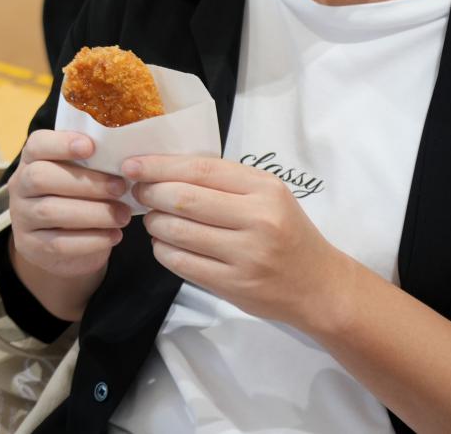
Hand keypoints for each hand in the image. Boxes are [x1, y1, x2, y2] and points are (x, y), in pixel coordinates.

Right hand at [8, 129, 130, 279]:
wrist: (59, 244)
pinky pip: (59, 243)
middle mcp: (19, 186)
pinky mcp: (30, 246)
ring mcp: (21, 217)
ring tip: (123, 215)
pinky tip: (114, 235)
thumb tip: (125, 157)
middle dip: (85, 182)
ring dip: (93, 213)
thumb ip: (91, 163)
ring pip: (50, 211)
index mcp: (31, 160)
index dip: (60, 144)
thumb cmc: (76, 198)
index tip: (90, 146)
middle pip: (41, 177)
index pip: (36, 145)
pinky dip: (91, 239)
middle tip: (120, 187)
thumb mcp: (78, 176)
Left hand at [127, 155, 353, 330]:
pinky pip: (182, 263)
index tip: (131, 165)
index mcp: (264, 189)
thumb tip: (162, 168)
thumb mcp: (267, 195)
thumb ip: (223, 181)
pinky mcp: (234, 285)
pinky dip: (163, 249)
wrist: (318, 285)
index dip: (158, 166)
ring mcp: (246, 256)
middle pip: (183, 199)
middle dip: (150, 193)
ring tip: (153, 219)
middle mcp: (258, 220)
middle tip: (139, 192)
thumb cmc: (286, 232)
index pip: (199, 169)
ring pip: (177, 232)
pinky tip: (164, 244)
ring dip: (153, 223)